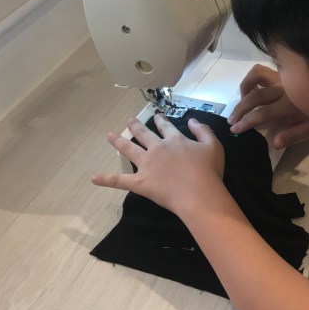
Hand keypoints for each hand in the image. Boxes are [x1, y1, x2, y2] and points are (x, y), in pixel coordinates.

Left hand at [92, 114, 224, 214]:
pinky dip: (107, 179)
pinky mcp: (140, 182)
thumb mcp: (214, 146)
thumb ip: (203, 131)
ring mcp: (147, 165)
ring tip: (110, 135)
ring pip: (128, 149)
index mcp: (174, 140)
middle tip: (129, 119)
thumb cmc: (208, 172)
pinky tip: (94, 178)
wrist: (199, 193)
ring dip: (118, 141)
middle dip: (136, 125)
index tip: (157, 116)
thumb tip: (191, 120)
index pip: (165, 127)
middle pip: (143, 133)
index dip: (160, 121)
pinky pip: (120, 180)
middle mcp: (158, 149)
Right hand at [227, 65, 308, 148]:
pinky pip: (261, 70)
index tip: (235, 130)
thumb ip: (292, 136)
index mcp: (291, 103)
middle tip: (231, 121)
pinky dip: (252, 79)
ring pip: (256, 74)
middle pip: (255, 96)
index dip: (248, 122)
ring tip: (241, 101)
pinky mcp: (280, 71)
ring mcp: (281, 76)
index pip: (264, 113)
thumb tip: (275, 143)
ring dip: (244, 87)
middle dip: (240, 109)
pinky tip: (251, 91)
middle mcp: (284, 87)